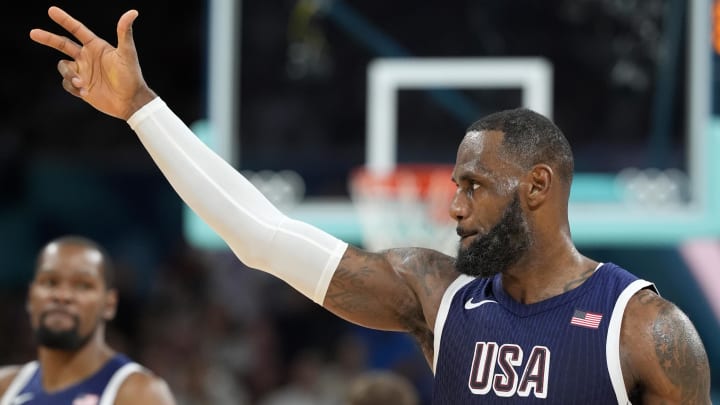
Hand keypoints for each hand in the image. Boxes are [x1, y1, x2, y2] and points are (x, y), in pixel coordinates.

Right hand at [30, 6, 156, 119]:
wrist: (130, 101)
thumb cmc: (131, 76)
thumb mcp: (127, 53)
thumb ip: (125, 32)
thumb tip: (133, 12)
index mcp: (96, 46)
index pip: (77, 30)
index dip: (65, 20)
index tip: (51, 10)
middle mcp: (87, 57)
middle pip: (62, 44)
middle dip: (48, 38)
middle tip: (33, 33)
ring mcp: (83, 72)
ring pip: (63, 67)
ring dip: (70, 74)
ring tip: (82, 83)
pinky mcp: (81, 87)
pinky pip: (67, 84)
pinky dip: (73, 87)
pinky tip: (85, 92)